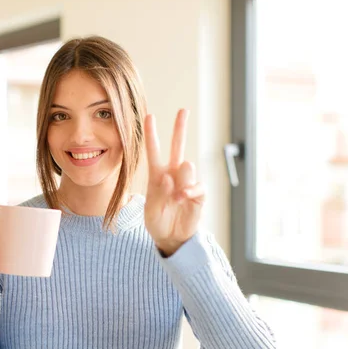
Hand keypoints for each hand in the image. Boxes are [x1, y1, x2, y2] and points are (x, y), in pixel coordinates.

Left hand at [144, 109, 205, 256]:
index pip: (154, 150)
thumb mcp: (152, 208)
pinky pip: (198, 186)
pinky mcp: (198, 194)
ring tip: (176, 195)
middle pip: (177, 146)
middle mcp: (174, 174)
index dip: (151, 134)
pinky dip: (190, 191)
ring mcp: (187, 183)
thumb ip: (161, 191)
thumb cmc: (158, 221)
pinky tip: (184, 197)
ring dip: (182, 178)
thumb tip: (172, 175)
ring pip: (187, 167)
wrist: (171, 238)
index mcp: (158, 175)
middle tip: (183, 110)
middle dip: (180, 128)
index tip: (148, 116)